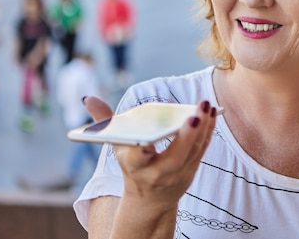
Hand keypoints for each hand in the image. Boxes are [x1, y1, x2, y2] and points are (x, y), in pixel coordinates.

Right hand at [82, 96, 217, 208]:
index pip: (137, 160)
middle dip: (186, 136)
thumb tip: (88, 98)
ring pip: (193, 152)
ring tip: (205, 105)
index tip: (145, 143)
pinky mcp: (191, 170)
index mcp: (135, 166)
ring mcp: (177, 174)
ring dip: (203, 128)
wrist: (150, 199)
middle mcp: (157, 173)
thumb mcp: (115, 146)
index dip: (141, 152)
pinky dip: (208, 130)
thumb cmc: (131, 164)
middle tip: (194, 115)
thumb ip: (103, 122)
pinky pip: (202, 149)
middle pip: (175, 157)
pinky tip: (210, 112)